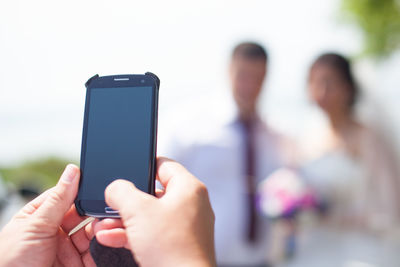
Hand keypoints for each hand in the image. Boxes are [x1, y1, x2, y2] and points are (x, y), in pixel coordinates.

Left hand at [0, 164, 94, 266]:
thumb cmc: (10, 262)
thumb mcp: (35, 225)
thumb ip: (58, 199)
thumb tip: (72, 171)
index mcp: (39, 216)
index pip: (65, 196)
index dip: (80, 189)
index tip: (96, 183)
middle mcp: (54, 231)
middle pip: (82, 214)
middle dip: (93, 211)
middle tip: (102, 209)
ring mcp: (67, 249)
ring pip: (91, 232)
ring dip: (99, 229)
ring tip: (103, 228)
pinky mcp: (78, 264)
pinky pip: (96, 252)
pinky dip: (103, 246)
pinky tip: (104, 242)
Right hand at [93, 157, 215, 266]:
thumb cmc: (171, 248)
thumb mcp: (138, 211)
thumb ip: (122, 191)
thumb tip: (115, 187)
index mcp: (189, 188)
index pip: (165, 165)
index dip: (143, 164)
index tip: (127, 169)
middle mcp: (191, 205)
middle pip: (153, 193)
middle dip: (126, 201)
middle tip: (110, 205)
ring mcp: (186, 226)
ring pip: (150, 215)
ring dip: (124, 220)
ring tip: (103, 226)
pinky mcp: (178, 244)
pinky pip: (153, 233)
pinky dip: (133, 234)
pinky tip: (111, 238)